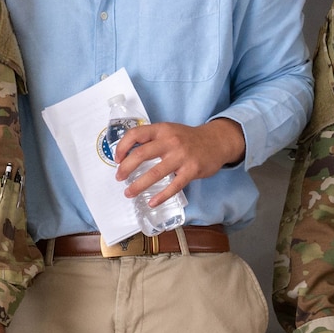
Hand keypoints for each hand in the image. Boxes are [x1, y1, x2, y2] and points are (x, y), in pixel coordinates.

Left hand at [113, 117, 246, 209]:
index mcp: (161, 130)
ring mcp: (181, 156)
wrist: (216, 141)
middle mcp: (170, 141)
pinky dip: (161, 196)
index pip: (135, 134)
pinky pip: (173, 186)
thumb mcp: (169, 131)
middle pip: (140, 155)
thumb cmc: (188, 138)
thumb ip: (152, 139)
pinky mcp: (191, 170)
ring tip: (129, 193)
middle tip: (119, 178)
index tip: (117, 159)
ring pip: (154, 173)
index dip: (122, 147)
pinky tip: (152, 203)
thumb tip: (128, 155)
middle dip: (125, 168)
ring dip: (138, 185)